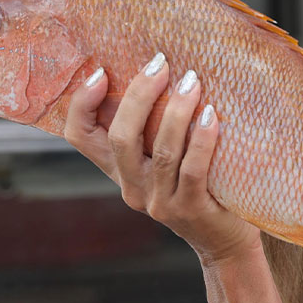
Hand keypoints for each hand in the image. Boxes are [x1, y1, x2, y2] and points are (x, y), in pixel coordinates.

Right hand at [63, 52, 261, 263]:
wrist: (221, 239)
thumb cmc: (196, 184)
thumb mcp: (164, 158)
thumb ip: (155, 127)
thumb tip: (162, 68)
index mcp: (119, 170)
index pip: (80, 137)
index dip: (82, 104)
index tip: (100, 72)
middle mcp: (132, 186)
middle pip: (121, 136)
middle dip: (139, 95)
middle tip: (161, 63)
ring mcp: (160, 201)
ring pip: (161, 150)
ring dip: (176, 111)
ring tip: (192, 80)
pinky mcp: (190, 208)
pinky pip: (192, 170)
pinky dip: (202, 140)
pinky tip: (212, 116)